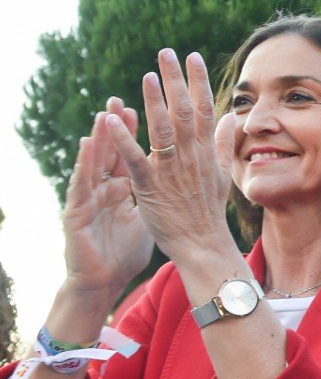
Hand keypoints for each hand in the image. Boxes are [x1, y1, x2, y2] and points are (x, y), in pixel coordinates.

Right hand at [62, 102, 153, 297]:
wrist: (103, 280)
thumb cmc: (124, 249)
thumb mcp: (149, 214)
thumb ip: (162, 191)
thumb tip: (184, 176)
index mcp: (125, 187)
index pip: (136, 153)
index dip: (142, 132)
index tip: (154, 104)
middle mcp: (106, 187)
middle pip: (115, 151)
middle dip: (120, 125)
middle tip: (125, 98)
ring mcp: (90, 198)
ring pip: (96, 161)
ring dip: (101, 136)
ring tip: (106, 112)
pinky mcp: (77, 211)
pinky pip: (82, 184)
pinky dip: (85, 163)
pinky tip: (86, 144)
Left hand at [104, 50, 236, 261]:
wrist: (202, 244)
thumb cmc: (209, 211)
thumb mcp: (223, 174)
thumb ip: (224, 144)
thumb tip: (231, 117)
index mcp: (206, 152)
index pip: (205, 108)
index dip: (199, 81)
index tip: (193, 56)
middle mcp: (191, 156)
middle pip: (184, 111)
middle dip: (175, 80)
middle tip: (166, 52)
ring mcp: (171, 170)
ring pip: (163, 130)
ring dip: (154, 102)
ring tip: (147, 76)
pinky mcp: (150, 186)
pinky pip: (136, 159)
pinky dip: (123, 140)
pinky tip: (111, 120)